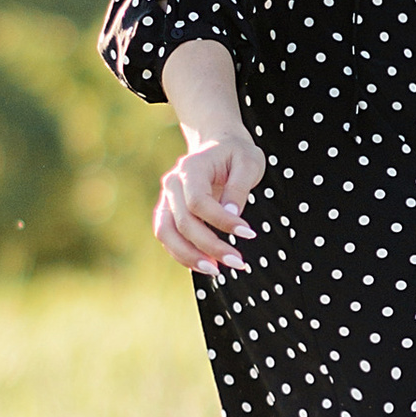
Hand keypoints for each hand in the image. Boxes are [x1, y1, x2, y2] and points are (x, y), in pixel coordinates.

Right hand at [154, 127, 264, 276]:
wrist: (218, 145)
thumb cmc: (237, 153)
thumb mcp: (248, 162)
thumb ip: (239, 187)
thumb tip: (232, 213)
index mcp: (190, 168)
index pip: (198, 201)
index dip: (221, 221)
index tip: (249, 233)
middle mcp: (172, 183)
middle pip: (182, 222)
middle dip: (209, 246)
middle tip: (237, 262)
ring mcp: (166, 198)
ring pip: (166, 233)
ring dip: (189, 256)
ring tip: (216, 271)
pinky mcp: (168, 212)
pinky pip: (168, 237)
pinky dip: (183, 254)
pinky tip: (206, 264)